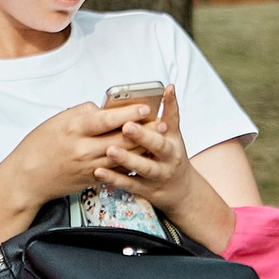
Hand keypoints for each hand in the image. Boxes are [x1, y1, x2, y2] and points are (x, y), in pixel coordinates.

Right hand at [0, 99, 160, 211]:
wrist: (27, 179)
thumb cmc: (38, 146)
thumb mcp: (56, 121)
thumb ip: (82, 113)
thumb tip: (103, 109)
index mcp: (73, 130)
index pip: (105, 120)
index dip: (127, 113)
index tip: (145, 107)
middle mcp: (82, 150)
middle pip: (120, 139)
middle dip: (143, 131)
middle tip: (161, 123)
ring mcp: (88, 167)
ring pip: (122, 157)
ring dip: (142, 148)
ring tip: (158, 139)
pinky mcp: (91, 179)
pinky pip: (116, 171)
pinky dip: (130, 163)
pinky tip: (143, 157)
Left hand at [94, 87, 200, 218]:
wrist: (180, 191)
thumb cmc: (172, 156)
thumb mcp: (174, 134)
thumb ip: (169, 111)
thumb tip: (168, 87)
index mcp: (172, 145)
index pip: (165, 130)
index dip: (156, 120)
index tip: (142, 111)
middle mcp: (167, 161)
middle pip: (156, 148)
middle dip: (141, 138)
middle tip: (125, 127)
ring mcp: (156, 177)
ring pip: (142, 168)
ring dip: (126, 159)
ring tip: (110, 150)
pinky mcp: (143, 190)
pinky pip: (128, 184)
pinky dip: (114, 178)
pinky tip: (98, 172)